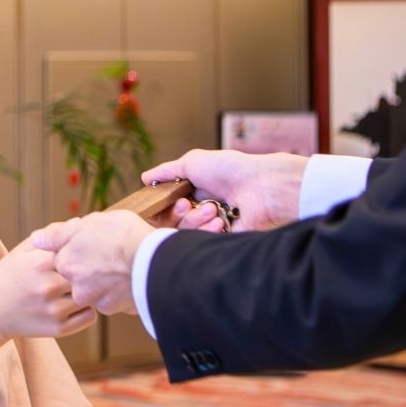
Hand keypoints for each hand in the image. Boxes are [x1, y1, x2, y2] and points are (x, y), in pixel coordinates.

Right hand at [0, 240, 98, 340]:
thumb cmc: (9, 277)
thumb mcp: (21, 252)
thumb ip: (49, 237)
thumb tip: (78, 222)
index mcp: (40, 263)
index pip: (78, 251)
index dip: (83, 252)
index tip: (83, 254)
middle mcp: (48, 286)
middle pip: (87, 274)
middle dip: (88, 272)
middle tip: (88, 271)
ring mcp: (54, 309)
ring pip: (91, 295)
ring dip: (89, 291)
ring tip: (77, 289)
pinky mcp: (59, 328)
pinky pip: (89, 316)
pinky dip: (86, 310)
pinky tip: (74, 304)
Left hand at [31, 211, 151, 314]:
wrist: (155, 261)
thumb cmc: (123, 235)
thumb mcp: (89, 223)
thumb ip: (60, 234)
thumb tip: (38, 239)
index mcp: (67, 263)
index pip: (62, 259)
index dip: (76, 249)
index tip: (90, 244)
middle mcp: (77, 287)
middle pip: (77, 277)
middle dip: (88, 267)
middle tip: (107, 255)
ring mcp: (96, 300)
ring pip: (95, 290)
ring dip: (104, 280)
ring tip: (121, 265)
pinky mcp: (116, 309)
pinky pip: (113, 299)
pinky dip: (119, 291)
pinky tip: (130, 278)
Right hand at [141, 149, 307, 231]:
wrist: (260, 186)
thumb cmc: (228, 169)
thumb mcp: (192, 162)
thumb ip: (166, 172)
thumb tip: (144, 178)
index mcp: (197, 191)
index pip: (171, 206)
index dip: (168, 207)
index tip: (174, 201)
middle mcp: (203, 209)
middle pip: (176, 222)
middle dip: (181, 215)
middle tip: (188, 205)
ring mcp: (214, 225)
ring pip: (188, 234)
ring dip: (196, 222)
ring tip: (213, 210)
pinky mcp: (225, 240)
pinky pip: (204, 244)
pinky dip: (208, 233)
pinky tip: (220, 222)